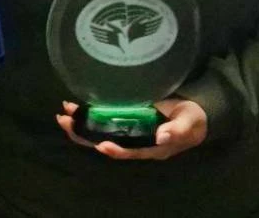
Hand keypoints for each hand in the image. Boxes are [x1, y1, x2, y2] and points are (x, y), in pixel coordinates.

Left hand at [55, 98, 207, 160]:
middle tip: (64, 121)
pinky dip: (89, 114)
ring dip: (81, 124)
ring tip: (63, 113)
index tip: (101, 145)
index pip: (130, 151)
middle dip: (84, 134)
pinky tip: (76, 106)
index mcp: (151, 147)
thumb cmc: (192, 120)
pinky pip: (104, 119)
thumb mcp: (189, 123)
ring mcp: (129, 130)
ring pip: (101, 131)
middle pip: (107, 142)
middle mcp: (135, 141)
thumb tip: (161, 136)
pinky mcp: (126, 117)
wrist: (195, 114)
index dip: (115, 150)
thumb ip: (176, 130)